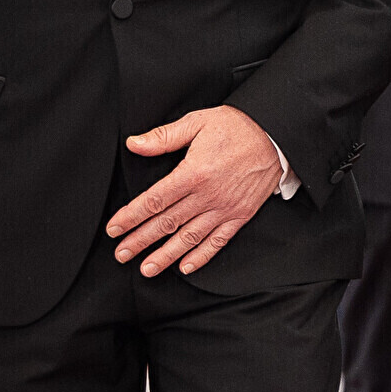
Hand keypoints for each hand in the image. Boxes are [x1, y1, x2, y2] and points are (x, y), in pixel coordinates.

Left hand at [107, 104, 281, 276]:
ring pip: (189, 238)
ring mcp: (225, 208)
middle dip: (141, 240)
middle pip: (167, 223)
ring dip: (166, 255)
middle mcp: (208, 195)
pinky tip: (185, 267)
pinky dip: (201, 256)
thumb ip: (163, 137)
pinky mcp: (240, 215)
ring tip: (147, 268)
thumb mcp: (197, 122)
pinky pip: (218, 241)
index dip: (131, 216)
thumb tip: (134, 144)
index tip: (114, 228)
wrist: (276, 135)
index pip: (154, 200)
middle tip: (121, 254)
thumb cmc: (236, 126)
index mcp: (194, 172)